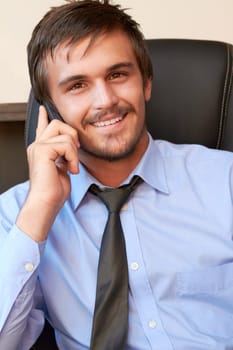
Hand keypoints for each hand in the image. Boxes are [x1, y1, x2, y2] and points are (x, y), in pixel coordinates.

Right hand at [16, 106, 78, 240]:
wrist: (46, 202)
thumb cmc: (53, 191)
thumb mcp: (61, 169)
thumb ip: (62, 156)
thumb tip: (71, 149)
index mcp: (40, 150)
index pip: (42, 128)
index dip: (44, 117)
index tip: (44, 109)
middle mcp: (37, 146)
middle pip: (57, 124)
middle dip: (72, 135)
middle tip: (75, 151)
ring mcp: (38, 147)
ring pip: (65, 134)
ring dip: (74, 152)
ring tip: (72, 167)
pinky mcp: (42, 151)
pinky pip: (66, 145)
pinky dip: (73, 157)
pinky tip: (71, 169)